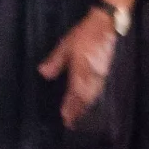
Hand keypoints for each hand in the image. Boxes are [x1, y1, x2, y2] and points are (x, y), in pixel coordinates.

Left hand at [39, 8, 119, 126]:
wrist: (106, 24)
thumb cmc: (84, 34)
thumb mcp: (66, 45)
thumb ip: (55, 61)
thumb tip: (43, 74)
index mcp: (81, 69)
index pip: (74, 93)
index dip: (70, 107)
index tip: (65, 118)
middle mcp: (92, 75)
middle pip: (85, 98)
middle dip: (78, 111)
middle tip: (71, 123)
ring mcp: (100, 74)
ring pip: (92, 95)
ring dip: (85, 107)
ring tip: (78, 116)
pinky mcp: (105, 71)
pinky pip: (98, 89)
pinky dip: (92, 98)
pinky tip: (89, 101)